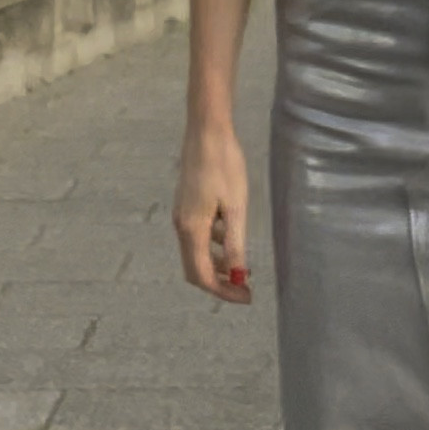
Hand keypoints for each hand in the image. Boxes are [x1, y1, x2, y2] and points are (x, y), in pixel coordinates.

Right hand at [173, 121, 251, 303]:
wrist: (206, 132)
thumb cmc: (224, 166)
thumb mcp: (236, 208)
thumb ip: (235, 244)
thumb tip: (239, 277)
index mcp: (192, 230)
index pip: (202, 276)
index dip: (223, 291)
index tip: (247, 297)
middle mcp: (181, 226)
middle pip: (195, 269)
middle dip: (219, 282)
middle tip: (245, 288)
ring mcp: (181, 215)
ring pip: (196, 253)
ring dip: (217, 265)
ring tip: (244, 266)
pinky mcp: (186, 205)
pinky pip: (197, 236)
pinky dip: (213, 246)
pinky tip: (232, 238)